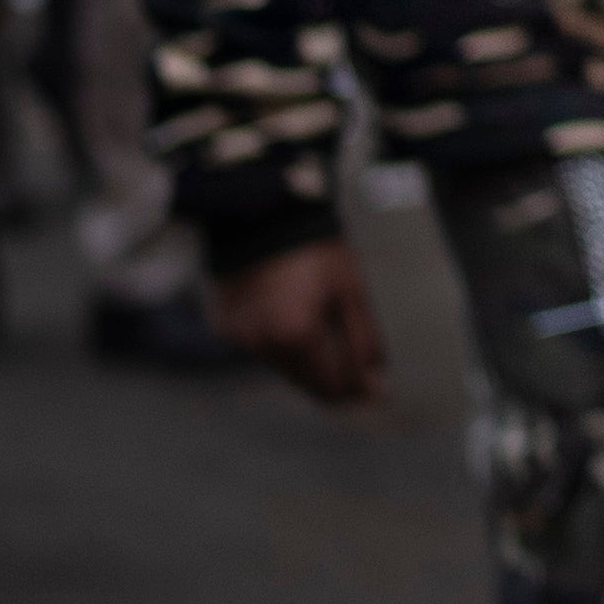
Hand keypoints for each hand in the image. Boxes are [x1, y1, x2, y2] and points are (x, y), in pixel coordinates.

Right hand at [217, 241, 388, 408]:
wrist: (263, 213)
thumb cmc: (314, 248)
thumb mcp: (351, 289)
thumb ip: (365, 338)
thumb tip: (376, 374)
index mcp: (294, 335)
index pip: (332, 385)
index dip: (359, 390)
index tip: (377, 388)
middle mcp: (260, 343)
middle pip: (306, 384)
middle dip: (336, 382)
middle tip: (361, 375)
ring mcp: (239, 336)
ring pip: (283, 368)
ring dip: (309, 363)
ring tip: (331, 340)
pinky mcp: (225, 326)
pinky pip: (261, 348)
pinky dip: (282, 344)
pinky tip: (296, 320)